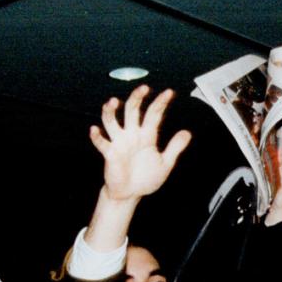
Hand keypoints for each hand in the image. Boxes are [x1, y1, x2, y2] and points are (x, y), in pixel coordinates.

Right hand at [90, 85, 191, 206]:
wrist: (130, 194)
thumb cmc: (145, 178)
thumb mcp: (165, 163)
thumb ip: (175, 148)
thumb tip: (187, 133)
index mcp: (146, 135)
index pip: (153, 114)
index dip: (161, 103)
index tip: (169, 93)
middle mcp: (132, 135)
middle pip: (132, 110)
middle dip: (137, 98)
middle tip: (144, 88)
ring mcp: (119, 143)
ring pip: (112, 121)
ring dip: (110, 111)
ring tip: (113, 102)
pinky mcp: (110, 154)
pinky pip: (101, 143)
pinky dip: (97, 136)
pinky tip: (94, 129)